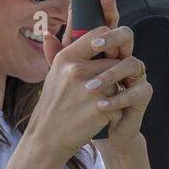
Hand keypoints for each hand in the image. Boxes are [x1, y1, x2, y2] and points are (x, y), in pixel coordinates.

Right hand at [26, 0, 148, 160]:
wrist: (48, 137)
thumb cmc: (53, 103)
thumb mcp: (53, 74)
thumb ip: (58, 51)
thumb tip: (50, 31)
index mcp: (66, 58)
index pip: (99, 33)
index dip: (109, 40)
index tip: (110, 50)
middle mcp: (77, 70)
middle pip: (113, 61)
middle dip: (112, 74)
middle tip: (100, 88)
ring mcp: (90, 89)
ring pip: (118, 82)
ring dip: (114, 93)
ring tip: (96, 103)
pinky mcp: (102, 108)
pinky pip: (120, 102)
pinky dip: (114, 110)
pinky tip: (99, 116)